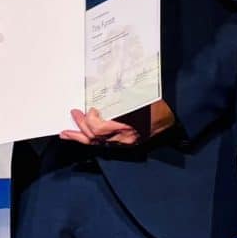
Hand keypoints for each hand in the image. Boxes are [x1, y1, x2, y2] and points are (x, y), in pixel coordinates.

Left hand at [60, 99, 175, 146]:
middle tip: (74, 113)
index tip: (91, 109)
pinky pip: (101, 145)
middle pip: (94, 137)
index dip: (91, 120)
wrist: (171, 121)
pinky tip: (78, 137)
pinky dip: (88, 140)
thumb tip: (103, 92)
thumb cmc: (157, 108)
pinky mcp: (122, 144)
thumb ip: (122, 98)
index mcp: (127, 128)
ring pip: (95, 144)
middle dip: (81, 125)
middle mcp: (123, 139)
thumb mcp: (141, 98)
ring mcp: (122, 144)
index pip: (100, 129)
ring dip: (79, 136)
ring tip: (65, 133)